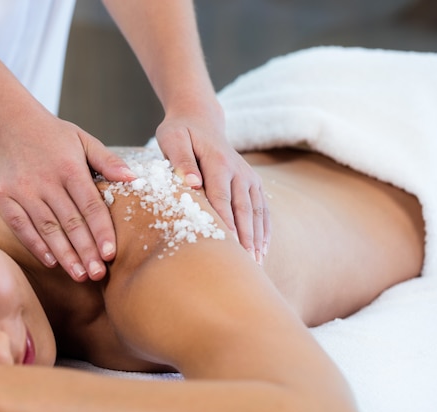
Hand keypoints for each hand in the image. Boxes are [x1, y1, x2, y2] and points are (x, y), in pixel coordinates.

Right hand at [0, 111, 135, 281]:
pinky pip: (21, 226)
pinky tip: (51, 261)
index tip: (111, 254)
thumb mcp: (84, 139)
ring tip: (79, 274)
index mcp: (69, 167)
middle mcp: (45, 181)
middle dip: (86, 251)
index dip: (102, 231)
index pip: (90, 206)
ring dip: (64, 254)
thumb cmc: (52, 134)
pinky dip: (36, 245)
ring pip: (47, 229)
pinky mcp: (3, 197)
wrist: (8, 122)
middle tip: (98, 274)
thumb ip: (108, 161)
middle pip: (70, 222)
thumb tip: (134, 179)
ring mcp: (22, 190)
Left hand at [155, 104, 270, 264]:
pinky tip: (262, 250)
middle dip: (245, 239)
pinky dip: (263, 230)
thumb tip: (192, 183)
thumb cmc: (180, 132)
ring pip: (256, 212)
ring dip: (257, 239)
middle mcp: (239, 171)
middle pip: (243, 210)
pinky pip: (262, 209)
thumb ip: (181, 160)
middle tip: (246, 266)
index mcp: (218, 162)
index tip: (227, 248)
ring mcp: (249, 177)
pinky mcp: (252, 183)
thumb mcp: (173, 139)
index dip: (225, 224)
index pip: (222, 198)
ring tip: (257, 265)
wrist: (200, 119)